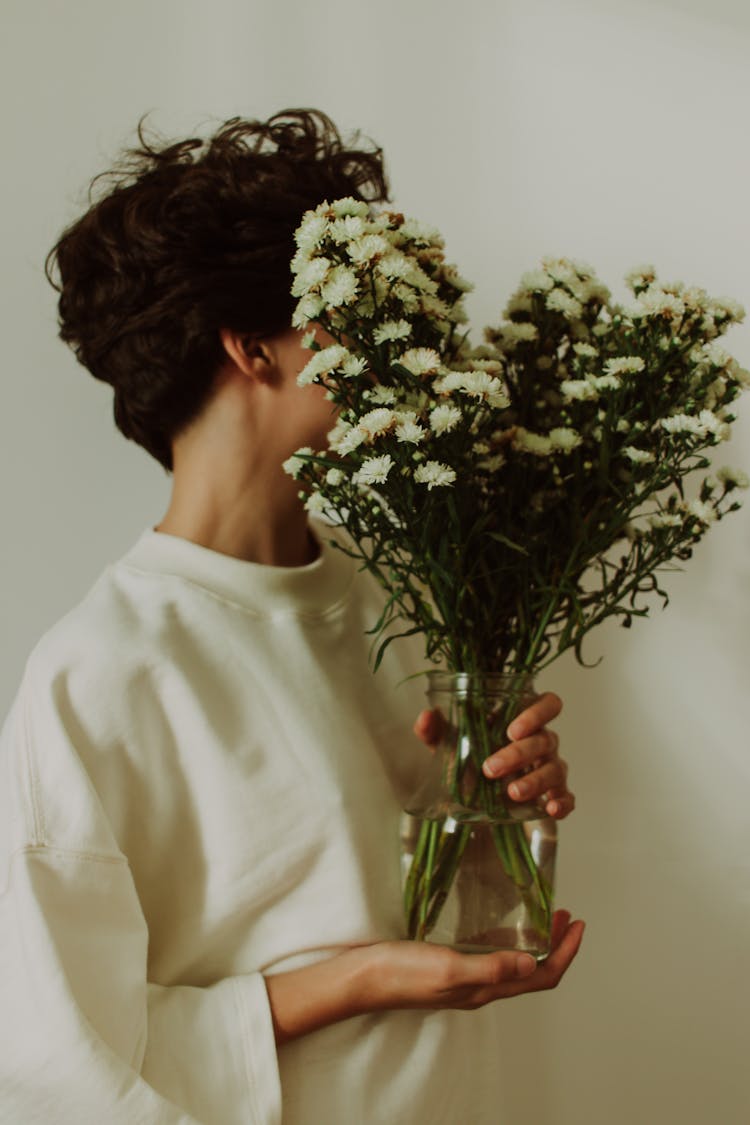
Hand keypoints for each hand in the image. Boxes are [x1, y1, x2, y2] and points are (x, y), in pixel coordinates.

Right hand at [366, 909, 583, 1010]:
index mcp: (486, 988)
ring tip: (544, 915)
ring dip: (535, 941)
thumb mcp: (449, 967)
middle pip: (534, 970)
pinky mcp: (450, 965)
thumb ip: (491, 966)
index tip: (578, 925)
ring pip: (515, 963)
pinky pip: (492, 956)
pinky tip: (502, 923)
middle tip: (566, 915)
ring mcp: (466, 977)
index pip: (542, 976)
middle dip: (557, 945)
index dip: (566, 953)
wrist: (363, 978)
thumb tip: (533, 962)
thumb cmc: (402, 973)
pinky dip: (509, 939)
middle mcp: (482, 986)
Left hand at [414, 690, 574, 819]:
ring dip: (535, 780)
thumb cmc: (470, 761)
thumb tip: (426, 717)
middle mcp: (542, 742)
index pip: (547, 704)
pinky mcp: (554, 795)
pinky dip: (563, 802)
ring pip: (556, 768)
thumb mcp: (450, 746)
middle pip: (544, 739)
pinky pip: (568, 797)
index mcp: (523, 721)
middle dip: (519, 754)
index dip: (536, 713)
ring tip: (511, 793)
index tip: (512, 730)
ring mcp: (551, 768)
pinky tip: (551, 809)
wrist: (474, 799)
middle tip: (491, 768)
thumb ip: (437, 730)